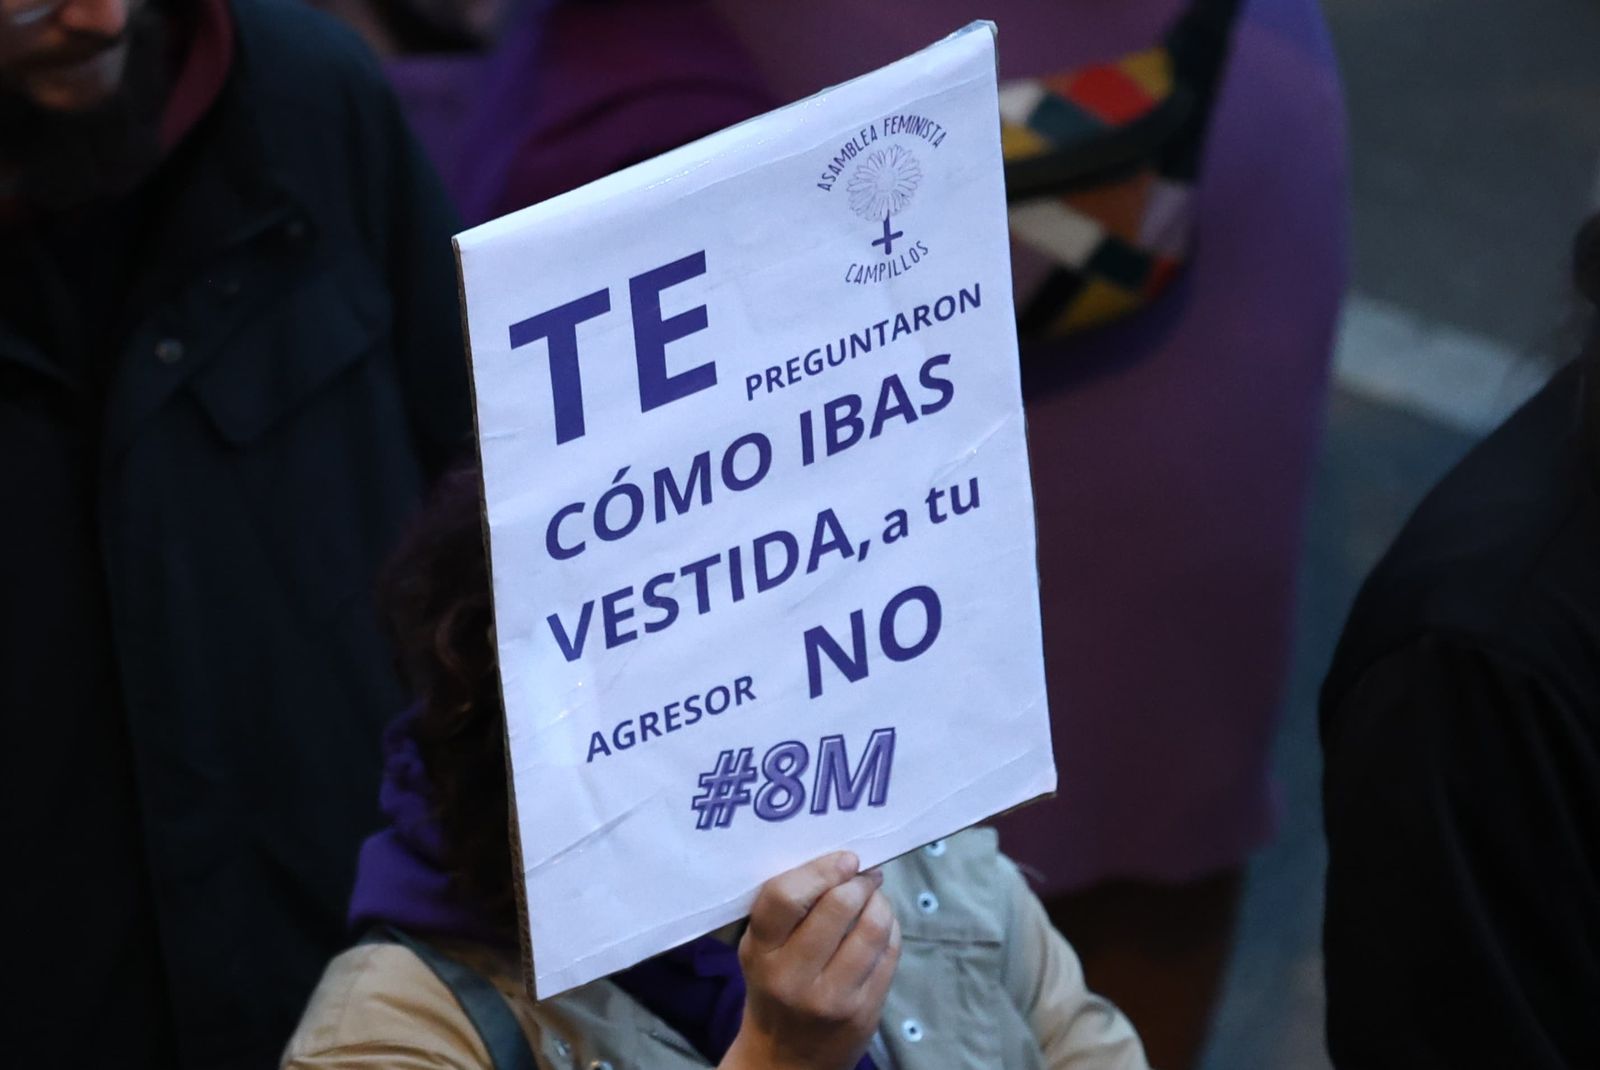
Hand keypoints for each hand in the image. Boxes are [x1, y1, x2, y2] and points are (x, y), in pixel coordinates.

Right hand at [719, 851, 901, 1069]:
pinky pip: (889, 952)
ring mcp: (832, 997)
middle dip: (858, 880)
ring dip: (879, 901)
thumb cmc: (774, 986)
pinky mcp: (864, 1011)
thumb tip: (837, 858)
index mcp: (760, 952)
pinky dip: (890, 928)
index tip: (843, 859)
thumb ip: (786, 907)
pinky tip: (880, 926)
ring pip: (872, 927)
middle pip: (837, 906)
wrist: (785, 1059)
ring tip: (873, 896)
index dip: (821, 870)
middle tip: (862, 874)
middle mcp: (792, 976)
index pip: (785, 897)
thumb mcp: (761, 949)